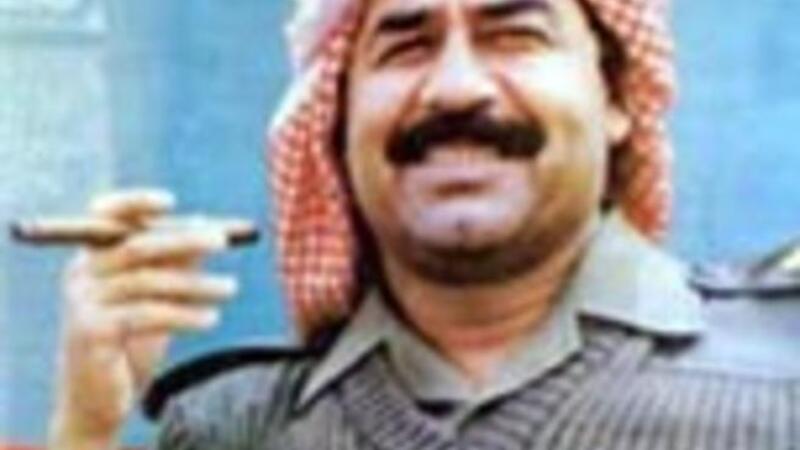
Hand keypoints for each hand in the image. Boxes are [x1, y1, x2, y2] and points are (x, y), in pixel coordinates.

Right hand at [49, 189, 237, 448]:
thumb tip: (207, 224)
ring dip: (195, 284)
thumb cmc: (132, 343)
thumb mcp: (157, 297)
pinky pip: (147, 314)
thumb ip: (175, 262)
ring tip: (230, 288)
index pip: (106, 217)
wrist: (98, 401)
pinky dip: (184, 314)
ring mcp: (82, 303)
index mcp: (91, 257)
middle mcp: (80, 274)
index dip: (135, 203)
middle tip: (224, 241)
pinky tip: (211, 319)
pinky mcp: (92, 332)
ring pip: (148, 282)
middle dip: (184, 240)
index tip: (172, 203)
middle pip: (136, 245)